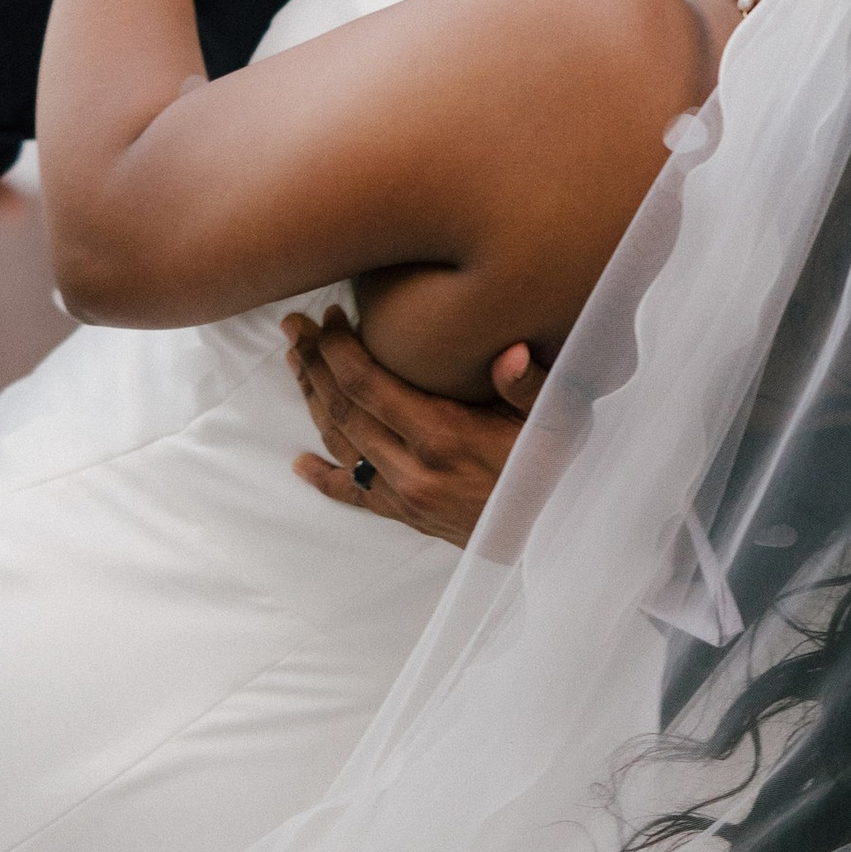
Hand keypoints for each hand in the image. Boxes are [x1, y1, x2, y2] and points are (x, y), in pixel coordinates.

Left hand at [287, 312, 541, 546]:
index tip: (331, 318)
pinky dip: (324, 478)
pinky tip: (301, 465)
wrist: (553, 533)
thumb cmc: (553, 468)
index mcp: (442, 437)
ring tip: (295, 364)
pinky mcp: (406, 515)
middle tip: (296, 328)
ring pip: (341, 443)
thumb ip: (529, 384)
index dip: (340, 349)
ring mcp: (404, 496)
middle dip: (315, 363)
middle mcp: (412, 469)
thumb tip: (510, 352)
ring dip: (313, 401)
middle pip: (343, 409)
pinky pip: (354, 495)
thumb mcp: (555, 420)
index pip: (367, 385)